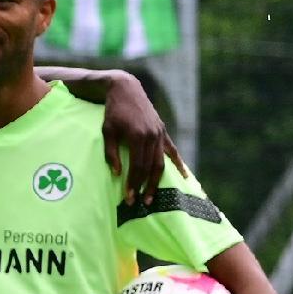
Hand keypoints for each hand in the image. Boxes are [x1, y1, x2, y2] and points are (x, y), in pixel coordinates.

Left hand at [57, 69, 185, 201]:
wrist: (126, 90)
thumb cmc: (113, 112)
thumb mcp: (107, 132)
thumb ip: (112, 153)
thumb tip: (118, 173)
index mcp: (138, 136)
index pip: (138, 167)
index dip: (134, 184)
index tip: (129, 198)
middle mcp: (152, 136)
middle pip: (151, 167)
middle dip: (146, 187)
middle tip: (141, 203)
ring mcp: (160, 133)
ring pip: (162, 162)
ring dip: (158, 180)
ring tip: (154, 196)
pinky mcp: (162, 131)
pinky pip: (172, 150)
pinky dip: (178, 164)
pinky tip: (185, 177)